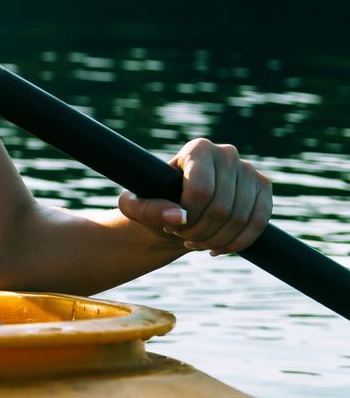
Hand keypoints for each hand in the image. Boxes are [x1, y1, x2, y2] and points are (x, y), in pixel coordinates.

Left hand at [117, 137, 271, 254]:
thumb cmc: (153, 202)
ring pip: (240, 219)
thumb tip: (177, 217)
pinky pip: (259, 223)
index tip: (172, 226)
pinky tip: (216, 248)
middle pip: (221, 208)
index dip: (188, 217)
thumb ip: (146, 209)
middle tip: (182, 236)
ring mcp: (249, 170)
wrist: (176, 209)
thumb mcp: (134, 206)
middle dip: (200, 232)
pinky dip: (237, 243)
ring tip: (195, 242)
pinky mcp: (264, 189)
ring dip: (216, 240)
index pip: (201, 190)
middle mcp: (227, 154)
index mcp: (197, 149)